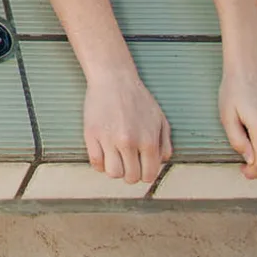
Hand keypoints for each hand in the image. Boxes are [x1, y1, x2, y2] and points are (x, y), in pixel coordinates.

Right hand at [84, 66, 171, 186]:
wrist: (114, 79)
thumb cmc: (138, 98)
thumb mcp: (160, 119)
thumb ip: (165, 144)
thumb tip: (160, 162)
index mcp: (148, 140)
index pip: (149, 174)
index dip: (145, 175)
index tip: (140, 168)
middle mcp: (128, 142)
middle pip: (130, 177)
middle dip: (130, 174)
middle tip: (127, 163)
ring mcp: (108, 139)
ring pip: (112, 173)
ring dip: (114, 170)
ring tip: (115, 159)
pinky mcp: (91, 134)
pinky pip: (95, 162)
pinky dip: (100, 164)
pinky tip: (103, 154)